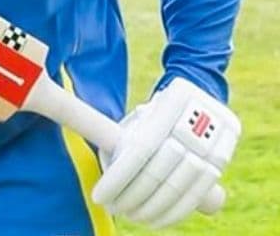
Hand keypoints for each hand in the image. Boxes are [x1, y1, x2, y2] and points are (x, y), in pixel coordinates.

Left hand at [92, 77, 239, 227]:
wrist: (199, 102)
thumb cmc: (156, 113)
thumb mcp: (141, 114)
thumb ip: (122, 135)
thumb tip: (106, 165)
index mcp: (171, 101)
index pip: (140, 150)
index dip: (119, 178)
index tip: (99, 196)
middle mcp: (196, 121)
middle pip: (158, 172)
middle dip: (132, 196)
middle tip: (113, 207)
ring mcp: (215, 141)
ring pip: (179, 188)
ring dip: (151, 209)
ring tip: (132, 215)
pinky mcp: (223, 159)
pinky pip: (197, 194)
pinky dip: (175, 212)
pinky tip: (157, 221)